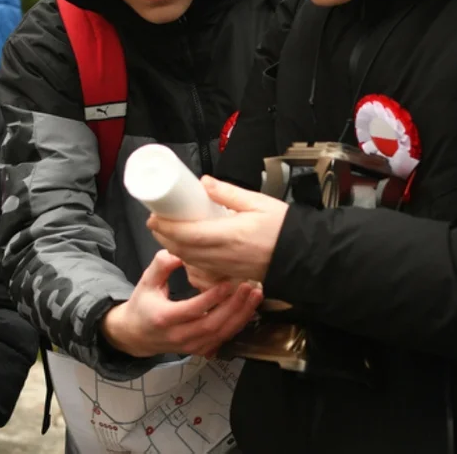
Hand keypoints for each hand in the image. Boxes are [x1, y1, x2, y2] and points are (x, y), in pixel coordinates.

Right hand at [100, 250, 262, 358]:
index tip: (228, 282)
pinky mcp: (198, 350)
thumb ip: (162, 265)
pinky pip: (222, 340)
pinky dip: (237, 326)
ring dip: (241, 316)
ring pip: (220, 335)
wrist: (135, 334)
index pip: (192, 310)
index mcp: (164, 318)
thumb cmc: (142, 304)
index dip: (212, 297)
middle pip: (211, 325)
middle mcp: (178, 336)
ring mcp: (189, 346)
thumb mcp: (146, 281)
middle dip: (234, 306)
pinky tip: (248, 310)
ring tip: (255, 296)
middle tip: (249, 287)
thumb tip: (180, 251)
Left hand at [147, 176, 287, 283]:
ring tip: (167, 232)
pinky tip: (188, 248)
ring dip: (173, 248)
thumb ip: (229, 193)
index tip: (153, 216)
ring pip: (190, 260)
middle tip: (156, 222)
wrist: (303, 255)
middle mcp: (224, 254)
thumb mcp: (258, 202)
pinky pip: (202, 268)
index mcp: (229, 234)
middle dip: (164, 237)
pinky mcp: (231, 273)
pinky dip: (189, 258)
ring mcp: (226, 267)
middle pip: (182, 249)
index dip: (165, 227)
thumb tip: (203, 182)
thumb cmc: (284, 228)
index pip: (187, 233)